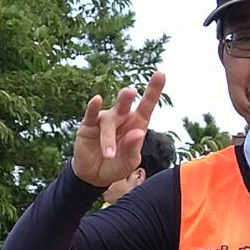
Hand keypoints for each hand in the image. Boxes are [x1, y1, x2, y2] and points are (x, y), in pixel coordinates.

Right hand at [71, 71, 167, 187]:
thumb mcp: (129, 162)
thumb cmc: (117, 165)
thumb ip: (133, 149)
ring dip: (108, 137)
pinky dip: (93, 107)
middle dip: (127, 97)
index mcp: (137, 124)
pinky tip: (96, 100)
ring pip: (108, 121)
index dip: (153, 90)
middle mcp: (121, 117)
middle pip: (125, 103)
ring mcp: (105, 119)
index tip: (160, 73)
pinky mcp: (88, 125)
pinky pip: (91, 114)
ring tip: (109, 154)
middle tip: (131, 91)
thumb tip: (138, 133)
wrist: (94, 175)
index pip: (147, 105)